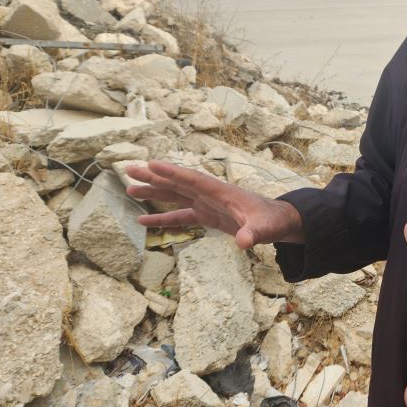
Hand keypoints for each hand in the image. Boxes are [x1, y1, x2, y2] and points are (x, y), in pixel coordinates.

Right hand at [125, 160, 303, 248]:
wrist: (277, 222)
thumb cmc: (271, 221)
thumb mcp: (264, 228)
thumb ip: (254, 234)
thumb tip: (244, 243)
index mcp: (221, 192)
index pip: (194, 180)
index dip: (173, 172)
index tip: (151, 164)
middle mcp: (210, 194)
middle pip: (178, 183)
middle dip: (154, 176)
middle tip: (129, 169)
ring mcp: (207, 204)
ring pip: (175, 195)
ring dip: (153, 192)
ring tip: (129, 189)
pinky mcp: (206, 216)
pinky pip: (179, 215)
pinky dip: (162, 217)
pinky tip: (142, 222)